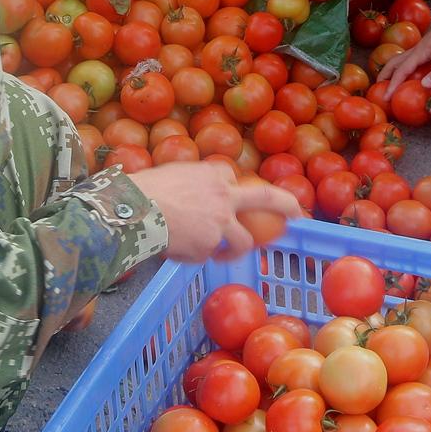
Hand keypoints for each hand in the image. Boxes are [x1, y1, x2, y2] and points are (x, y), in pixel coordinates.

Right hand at [128, 161, 302, 262]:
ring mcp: (223, 220)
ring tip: (222, 256)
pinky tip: (176, 252)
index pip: (232, 182)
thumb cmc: (140, 192)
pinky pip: (207, 255)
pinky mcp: (213, 243)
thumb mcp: (169, 175)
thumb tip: (184, 194)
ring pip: (242, 241)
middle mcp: (225, 195)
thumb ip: (188, 184)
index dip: (232, 193)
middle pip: (267, 198)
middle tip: (298, 216)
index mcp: (213, 174)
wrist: (132, 210)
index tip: (239, 202)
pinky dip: (194, 257)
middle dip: (287, 205)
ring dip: (235, 251)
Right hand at [378, 9, 430, 93]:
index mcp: (419, 52)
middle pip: (394, 63)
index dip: (392, 85)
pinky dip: (406, 69)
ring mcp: (422, 49)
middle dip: (384, 76)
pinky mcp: (428, 48)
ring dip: (393, 72)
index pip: (401, 71)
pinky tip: (412, 76)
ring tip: (390, 84)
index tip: (385, 97)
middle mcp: (417, 50)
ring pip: (401, 61)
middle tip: (379, 89)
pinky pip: (412, 60)